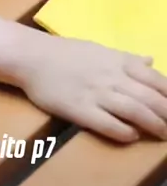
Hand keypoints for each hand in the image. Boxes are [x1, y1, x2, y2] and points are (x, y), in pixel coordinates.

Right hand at [22, 36, 166, 142]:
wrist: (32, 56)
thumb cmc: (66, 52)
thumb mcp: (100, 49)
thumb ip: (127, 58)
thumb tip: (151, 60)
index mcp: (118, 61)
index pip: (155, 78)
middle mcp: (112, 77)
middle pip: (149, 97)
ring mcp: (96, 94)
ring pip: (134, 111)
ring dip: (153, 124)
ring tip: (163, 135)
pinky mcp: (80, 110)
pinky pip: (108, 124)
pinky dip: (124, 132)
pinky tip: (132, 137)